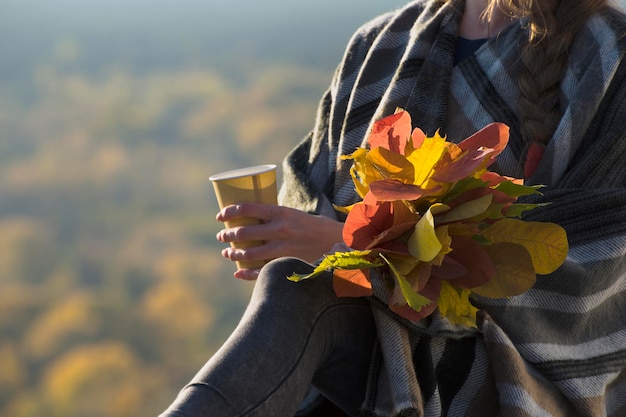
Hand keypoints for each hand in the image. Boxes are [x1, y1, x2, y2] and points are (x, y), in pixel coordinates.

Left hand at [216, 203, 343, 279]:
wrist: (340, 242)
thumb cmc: (315, 227)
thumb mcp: (295, 215)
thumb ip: (275, 218)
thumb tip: (251, 220)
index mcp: (282, 212)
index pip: (247, 208)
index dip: (229, 211)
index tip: (220, 216)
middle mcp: (281, 230)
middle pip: (244, 232)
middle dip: (227, 235)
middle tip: (221, 236)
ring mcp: (283, 248)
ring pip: (249, 253)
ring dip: (233, 253)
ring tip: (228, 253)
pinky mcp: (288, 264)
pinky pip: (261, 271)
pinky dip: (246, 273)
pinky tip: (238, 271)